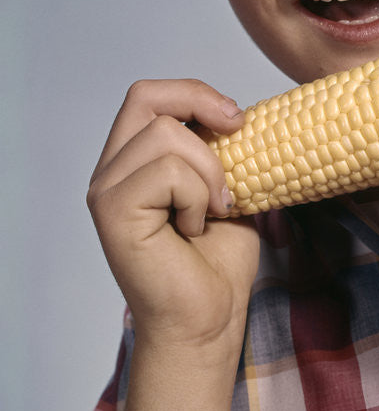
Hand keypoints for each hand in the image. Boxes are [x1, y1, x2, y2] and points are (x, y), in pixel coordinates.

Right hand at [87, 79, 259, 353]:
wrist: (209, 318)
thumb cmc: (217, 260)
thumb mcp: (229, 185)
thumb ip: (221, 147)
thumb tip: (241, 112)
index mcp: (133, 160)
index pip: (149, 95)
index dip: (194, 93)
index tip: (237, 118)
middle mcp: (111, 171)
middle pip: (146, 98)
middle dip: (201, 108)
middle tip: (238, 132)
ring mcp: (106, 190)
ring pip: (166, 135)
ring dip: (209, 170)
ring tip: (213, 209)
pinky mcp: (113, 211)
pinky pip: (168, 172)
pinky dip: (197, 196)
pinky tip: (194, 228)